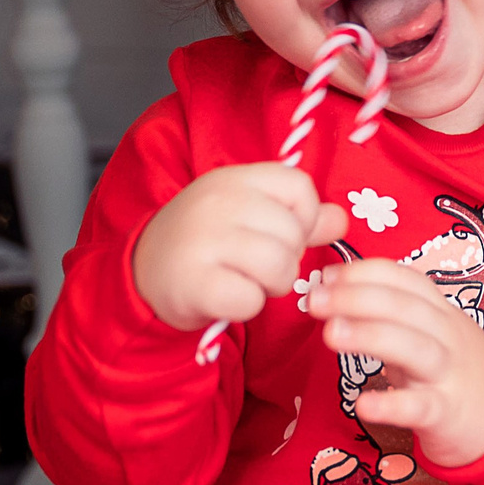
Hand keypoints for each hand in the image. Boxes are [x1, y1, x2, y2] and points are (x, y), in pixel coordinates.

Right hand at [134, 164, 348, 330]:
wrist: (144, 273)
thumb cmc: (206, 243)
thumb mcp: (249, 215)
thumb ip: (297, 216)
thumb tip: (340, 220)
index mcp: (235, 178)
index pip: (300, 187)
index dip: (303, 218)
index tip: (280, 233)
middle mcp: (218, 202)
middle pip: (293, 234)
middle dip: (287, 259)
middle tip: (254, 265)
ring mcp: (204, 241)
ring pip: (279, 267)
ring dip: (271, 285)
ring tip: (245, 280)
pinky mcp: (195, 282)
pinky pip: (251, 299)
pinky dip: (246, 306)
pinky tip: (226, 296)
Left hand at [306, 261, 483, 468]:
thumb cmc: (452, 371)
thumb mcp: (429, 333)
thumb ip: (388, 314)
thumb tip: (331, 288)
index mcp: (440, 311)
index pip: (406, 279)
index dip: (365, 273)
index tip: (326, 276)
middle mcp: (447, 336)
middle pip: (407, 307)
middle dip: (357, 297)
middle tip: (315, 301)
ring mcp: (449, 374)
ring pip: (415, 348)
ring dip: (372, 336)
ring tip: (331, 334)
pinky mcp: (447, 413)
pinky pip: (420, 407)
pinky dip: (392, 404)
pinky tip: (363, 403)